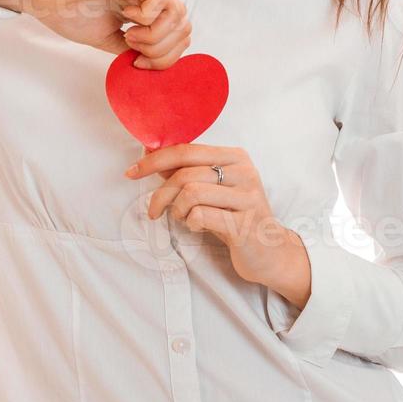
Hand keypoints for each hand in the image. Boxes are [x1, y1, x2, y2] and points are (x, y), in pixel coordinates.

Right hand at [0, 0, 191, 68]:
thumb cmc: (68, 13)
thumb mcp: (108, 39)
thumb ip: (132, 48)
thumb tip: (153, 66)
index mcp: (146, 7)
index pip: (180, 33)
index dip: (167, 56)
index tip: (138, 63)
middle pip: (185, 25)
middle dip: (164, 50)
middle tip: (135, 51)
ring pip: (178, 13)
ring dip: (155, 35)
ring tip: (130, 36)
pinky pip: (158, 0)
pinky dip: (146, 19)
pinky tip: (125, 18)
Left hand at [126, 143, 306, 290]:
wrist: (270, 252)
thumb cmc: (235, 217)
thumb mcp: (213, 189)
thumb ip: (186, 171)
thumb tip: (150, 155)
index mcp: (236, 157)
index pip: (187, 149)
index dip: (155, 160)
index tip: (132, 172)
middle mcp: (245, 172)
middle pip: (185, 173)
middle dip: (161, 194)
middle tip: (154, 212)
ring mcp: (247, 198)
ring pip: (191, 194)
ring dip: (177, 211)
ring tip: (184, 219)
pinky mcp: (245, 224)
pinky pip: (201, 216)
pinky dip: (191, 223)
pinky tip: (199, 227)